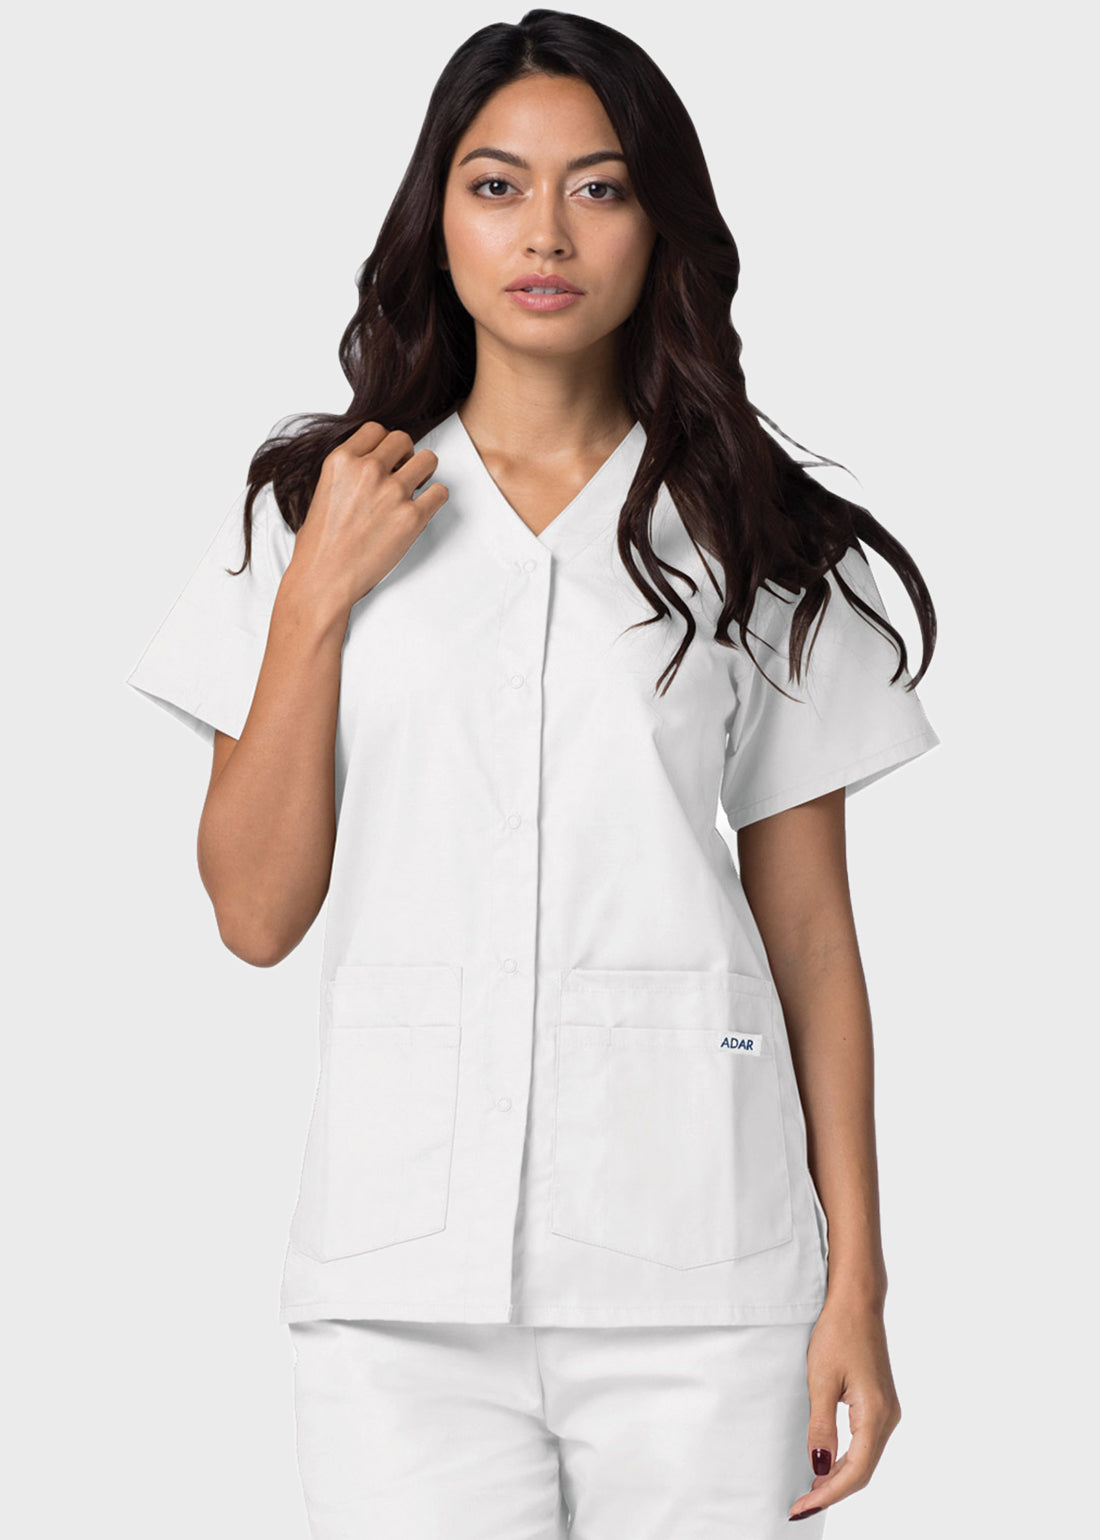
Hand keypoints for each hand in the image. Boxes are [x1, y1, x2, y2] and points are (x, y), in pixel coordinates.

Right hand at [288, 421, 448, 619]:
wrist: (324, 578)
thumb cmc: (321, 544)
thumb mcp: (324, 489)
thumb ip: (350, 469)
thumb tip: (376, 461)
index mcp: (342, 460)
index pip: (376, 429)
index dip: (384, 444)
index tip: (386, 458)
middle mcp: (368, 471)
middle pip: (403, 439)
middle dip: (405, 455)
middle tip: (401, 474)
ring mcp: (392, 492)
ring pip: (428, 459)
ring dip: (424, 472)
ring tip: (413, 490)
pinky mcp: (412, 517)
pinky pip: (440, 492)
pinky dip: (435, 499)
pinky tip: (421, 509)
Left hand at [788, 1296, 901, 1521]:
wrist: (857, 1301)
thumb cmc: (837, 1333)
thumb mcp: (821, 1380)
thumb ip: (821, 1426)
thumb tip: (819, 1468)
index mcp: (876, 1414)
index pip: (855, 1472)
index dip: (828, 1494)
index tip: (800, 1508)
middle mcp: (888, 1417)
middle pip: (863, 1471)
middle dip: (832, 1492)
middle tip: (799, 1507)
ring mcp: (887, 1411)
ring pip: (865, 1459)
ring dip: (839, 1478)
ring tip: (809, 1492)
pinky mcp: (880, 1404)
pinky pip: (866, 1443)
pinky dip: (847, 1460)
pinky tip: (826, 1466)